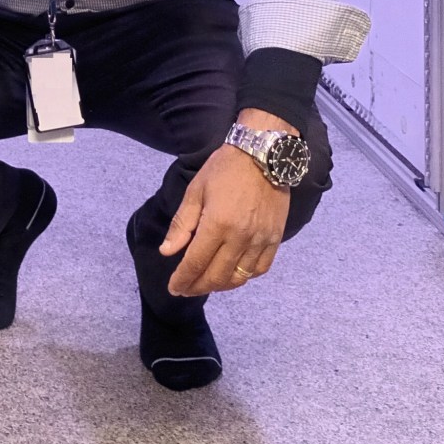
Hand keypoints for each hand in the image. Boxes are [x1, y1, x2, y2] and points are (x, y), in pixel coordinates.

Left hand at [160, 110, 295, 296]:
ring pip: (239, 277)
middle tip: (186, 289)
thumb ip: (181, 224)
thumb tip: (167, 252)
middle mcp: (240, 237)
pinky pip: (260, 269)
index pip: (196, 263)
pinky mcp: (275, 238)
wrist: (263, 155)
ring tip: (206, 284)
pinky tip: (233, 275)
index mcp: (217, 224)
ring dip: (221, 286)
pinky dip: (245, 277)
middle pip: (217, 276)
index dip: (183, 279)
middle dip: (198, 286)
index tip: (173, 288)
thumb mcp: (195, 191)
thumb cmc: (224, 169)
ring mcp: (261, 240)